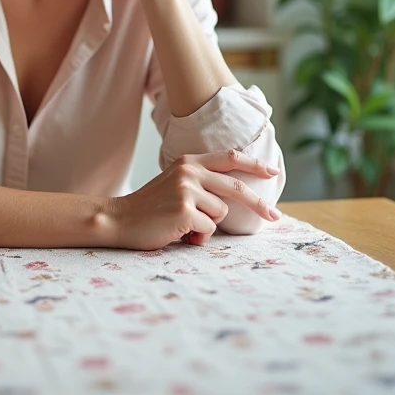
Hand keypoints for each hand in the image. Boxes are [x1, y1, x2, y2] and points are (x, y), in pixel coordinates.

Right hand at [106, 150, 281, 250]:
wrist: (119, 219)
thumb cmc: (150, 208)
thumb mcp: (176, 184)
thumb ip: (201, 183)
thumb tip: (235, 196)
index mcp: (189, 162)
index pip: (229, 157)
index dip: (254, 164)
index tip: (273, 172)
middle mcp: (189, 172)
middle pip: (235, 187)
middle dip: (259, 204)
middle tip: (275, 217)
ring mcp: (186, 190)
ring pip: (220, 213)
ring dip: (208, 225)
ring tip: (185, 226)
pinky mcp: (184, 211)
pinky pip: (208, 229)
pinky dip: (197, 236)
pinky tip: (179, 233)